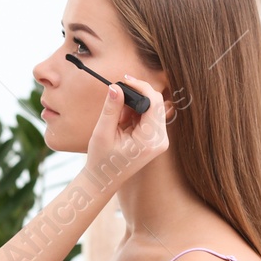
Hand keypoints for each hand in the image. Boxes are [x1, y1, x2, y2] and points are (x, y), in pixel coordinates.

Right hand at [82, 73, 166, 188]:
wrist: (103, 180)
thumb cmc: (101, 160)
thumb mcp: (102, 133)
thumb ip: (111, 109)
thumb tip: (116, 87)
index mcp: (150, 140)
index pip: (154, 103)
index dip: (141, 87)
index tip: (124, 80)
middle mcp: (160, 140)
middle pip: (156, 104)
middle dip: (136, 97)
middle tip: (116, 100)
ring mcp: (159, 140)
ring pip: (153, 109)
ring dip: (134, 106)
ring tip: (117, 120)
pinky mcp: (155, 139)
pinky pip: (149, 117)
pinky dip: (135, 114)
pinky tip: (122, 124)